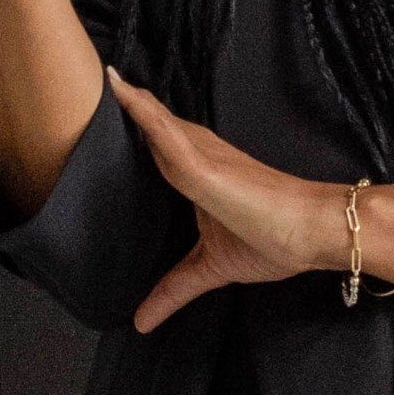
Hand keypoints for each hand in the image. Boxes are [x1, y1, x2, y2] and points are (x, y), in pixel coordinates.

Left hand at [102, 68, 338, 331]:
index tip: (92, 118)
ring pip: (152, 123)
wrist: (313, 233)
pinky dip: (141, 112)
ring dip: (123, 98)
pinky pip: (164, 133)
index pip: (154, 146)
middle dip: (118, 106)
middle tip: (81, 80)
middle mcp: (196, 156)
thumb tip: (141, 323)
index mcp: (195, 174)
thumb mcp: (208, 269)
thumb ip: (174, 288)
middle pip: (149, 128)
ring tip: (91, 71)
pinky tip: (118, 89)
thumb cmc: (273, 240)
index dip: (130, 129)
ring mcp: (199, 156)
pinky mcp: (203, 164)